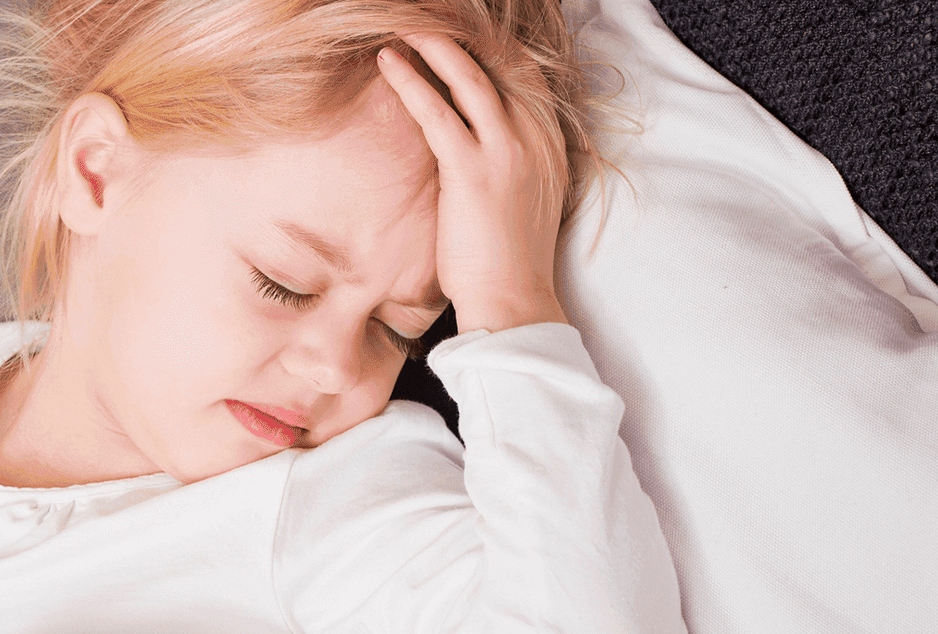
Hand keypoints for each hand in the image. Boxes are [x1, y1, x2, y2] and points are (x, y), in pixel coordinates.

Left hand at [376, 34, 570, 333]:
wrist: (513, 300)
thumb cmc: (506, 261)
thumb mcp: (521, 200)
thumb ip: (509, 163)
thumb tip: (477, 145)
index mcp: (549, 142)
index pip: (523, 74)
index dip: (490, 47)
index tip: (458, 30)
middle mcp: (535, 137)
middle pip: (502, 63)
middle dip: (464, 36)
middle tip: (428, 17)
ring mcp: (507, 151)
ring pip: (471, 76)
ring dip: (435, 44)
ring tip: (404, 25)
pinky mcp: (473, 170)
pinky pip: (437, 111)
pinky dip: (411, 81)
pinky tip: (388, 62)